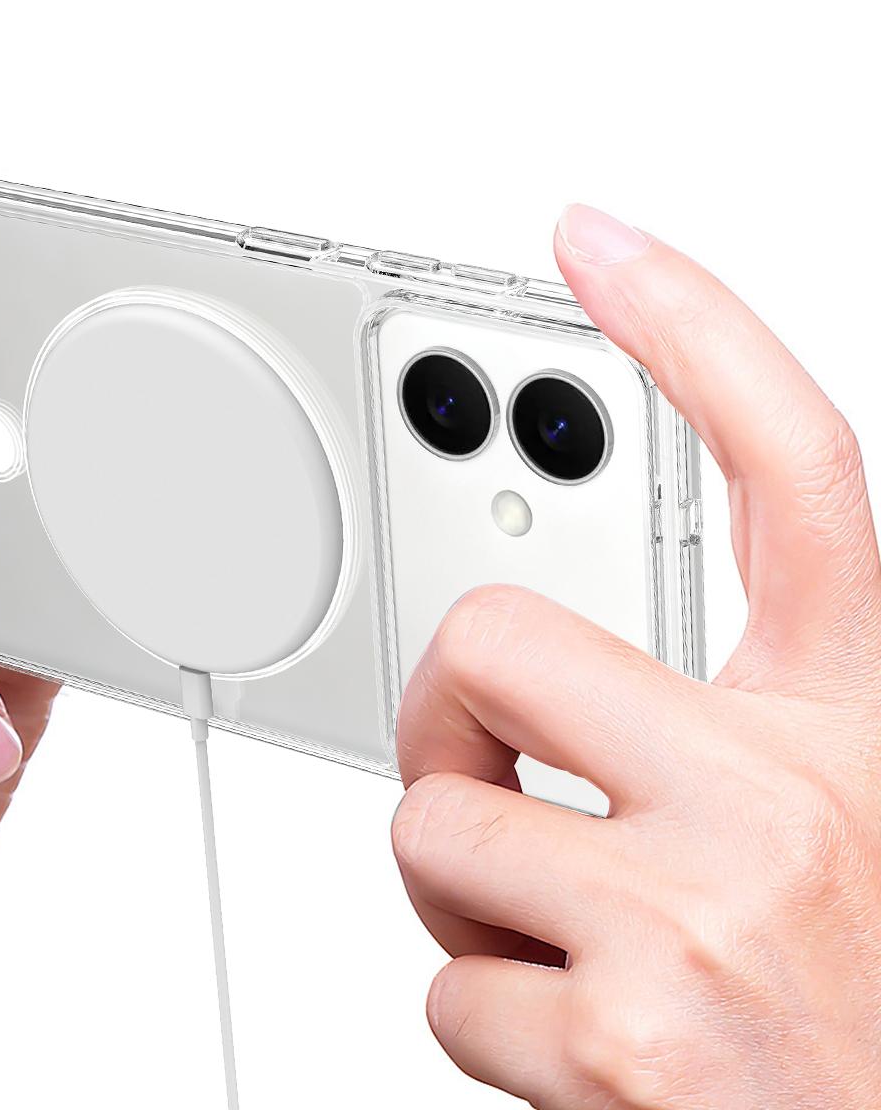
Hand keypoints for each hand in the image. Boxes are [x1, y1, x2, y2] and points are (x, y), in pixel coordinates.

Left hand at [392, 204, 880, 1107]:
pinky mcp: (625, 1038)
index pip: (792, 465)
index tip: (597, 241)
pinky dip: (480, 1013)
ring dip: (464, 890)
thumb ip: (719, 730)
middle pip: (494, 637)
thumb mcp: (838, 829)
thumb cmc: (855, 1011)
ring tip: (564, 948)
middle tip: (489, 779)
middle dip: (447, 716)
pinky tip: (579, 1045)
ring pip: (432, 820)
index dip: (693, 327)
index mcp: (853, 727)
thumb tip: (542, 684)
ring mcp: (702, 915)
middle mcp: (791, 796)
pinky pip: (443, 981)